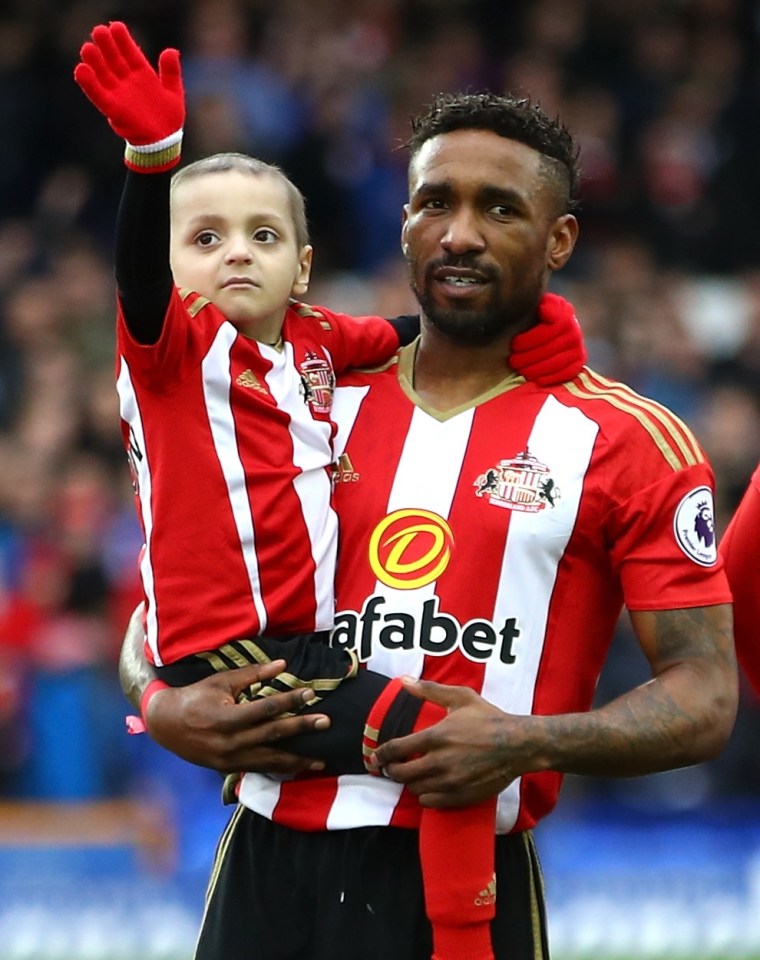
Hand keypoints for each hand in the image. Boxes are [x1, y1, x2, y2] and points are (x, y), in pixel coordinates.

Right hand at [74, 21, 183, 169]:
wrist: (163, 144)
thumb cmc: (169, 120)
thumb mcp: (174, 93)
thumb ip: (171, 72)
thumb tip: (171, 51)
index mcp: (142, 75)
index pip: (130, 53)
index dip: (123, 41)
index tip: (116, 26)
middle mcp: (127, 82)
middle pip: (114, 60)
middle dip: (106, 46)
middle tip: (98, 30)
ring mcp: (119, 95)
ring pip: (103, 75)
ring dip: (95, 62)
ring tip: (87, 48)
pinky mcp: (113, 109)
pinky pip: (98, 95)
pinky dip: (89, 84)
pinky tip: (81, 70)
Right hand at [146, 661, 330, 775]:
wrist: (166, 725)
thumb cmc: (196, 697)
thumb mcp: (222, 681)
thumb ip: (253, 675)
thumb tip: (283, 665)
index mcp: (227, 717)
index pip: (266, 708)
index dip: (290, 700)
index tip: (311, 694)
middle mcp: (230, 742)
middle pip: (273, 734)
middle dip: (301, 728)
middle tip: (326, 723)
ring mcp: (229, 759)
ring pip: (269, 760)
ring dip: (296, 760)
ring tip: (320, 761)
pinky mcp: (229, 769)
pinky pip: (259, 769)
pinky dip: (278, 769)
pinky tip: (296, 769)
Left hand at [371, 678, 530, 807]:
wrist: (518, 745)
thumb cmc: (489, 718)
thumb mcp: (461, 697)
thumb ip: (429, 690)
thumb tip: (403, 680)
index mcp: (436, 737)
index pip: (397, 750)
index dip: (381, 755)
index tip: (375, 758)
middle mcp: (440, 762)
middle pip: (401, 774)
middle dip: (391, 771)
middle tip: (391, 767)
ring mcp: (451, 782)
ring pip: (415, 790)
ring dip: (409, 783)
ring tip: (412, 775)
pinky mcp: (461, 797)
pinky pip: (431, 803)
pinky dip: (425, 796)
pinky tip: (428, 787)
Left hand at [509, 292, 586, 385]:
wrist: (549, 330)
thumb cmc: (536, 316)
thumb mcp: (536, 304)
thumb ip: (541, 305)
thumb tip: (545, 310)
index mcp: (563, 313)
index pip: (547, 330)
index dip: (529, 340)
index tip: (514, 344)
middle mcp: (574, 330)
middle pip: (549, 349)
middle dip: (527, 357)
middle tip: (512, 360)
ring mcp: (578, 347)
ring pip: (556, 363)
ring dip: (535, 369)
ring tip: (520, 370)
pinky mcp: (579, 362)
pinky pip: (566, 373)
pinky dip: (549, 377)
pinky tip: (535, 379)